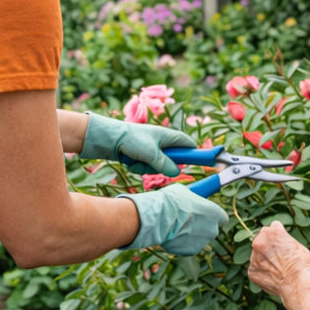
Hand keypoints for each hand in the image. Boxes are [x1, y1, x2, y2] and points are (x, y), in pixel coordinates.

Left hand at [81, 113, 195, 174]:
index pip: (188, 144)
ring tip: (136, 160)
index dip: (195, 153)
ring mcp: (151, 150)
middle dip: (162, 166)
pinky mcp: (142, 156)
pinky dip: (138, 167)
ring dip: (147, 167)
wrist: (109, 138)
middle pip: (173, 160)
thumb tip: (177, 173)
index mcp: (168, 136)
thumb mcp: (151, 154)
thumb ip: (166, 165)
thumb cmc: (132, 140)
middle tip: (154, 163)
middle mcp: (162, 142)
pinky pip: (146, 167)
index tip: (201, 162)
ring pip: (158, 167)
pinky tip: (129, 160)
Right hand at [117, 185, 227, 255]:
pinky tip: (172, 235)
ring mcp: (203, 242)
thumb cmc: (173, 201)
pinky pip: (188, 247)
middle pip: (211, 229)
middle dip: (201, 226)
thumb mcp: (184, 192)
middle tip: (187, 220)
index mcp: (215, 213)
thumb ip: (192, 199)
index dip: (212, 215)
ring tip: (175, 227)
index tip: (205, 214)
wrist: (161, 218)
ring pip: (198, 239)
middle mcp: (213, 229)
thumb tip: (189, 197)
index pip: (222, 217)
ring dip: (190, 235)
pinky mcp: (191, 252)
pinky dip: (181, 243)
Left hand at [248, 222, 309, 298]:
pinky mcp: (252, 272)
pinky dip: (263, 273)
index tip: (286, 245)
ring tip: (280, 270)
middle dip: (269, 247)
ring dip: (265, 260)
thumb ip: (283, 242)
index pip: (273, 227)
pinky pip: (256, 269)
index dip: (281, 237)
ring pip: (258, 256)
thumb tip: (279, 246)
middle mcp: (259, 242)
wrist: (300, 285)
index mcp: (271, 232)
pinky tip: (275, 278)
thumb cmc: (304, 265)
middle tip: (282, 259)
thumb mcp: (297, 245)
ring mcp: (253, 258)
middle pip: (262, 240)